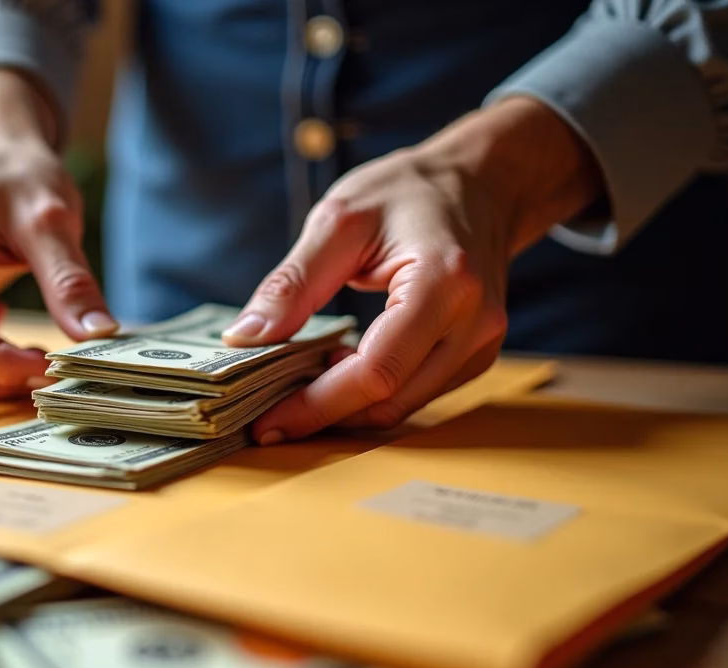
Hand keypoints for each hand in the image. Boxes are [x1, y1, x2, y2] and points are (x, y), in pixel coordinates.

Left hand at [222, 96, 601, 442]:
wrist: (481, 183)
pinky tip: (338, 367)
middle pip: (390, 400)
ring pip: (402, 406)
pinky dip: (370, 393)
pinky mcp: (474, 356)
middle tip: (266, 409)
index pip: (377, 370)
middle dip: (324, 413)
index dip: (317, 405)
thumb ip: (293, 282)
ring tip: (300, 378)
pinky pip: (415, 393)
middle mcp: (474, 324)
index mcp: (444, 283)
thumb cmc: (409, 191)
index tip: (266, 423)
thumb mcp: (339, 220)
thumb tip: (245, 336)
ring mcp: (481, 344)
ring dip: (345, 406)